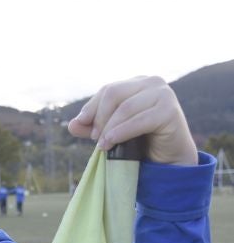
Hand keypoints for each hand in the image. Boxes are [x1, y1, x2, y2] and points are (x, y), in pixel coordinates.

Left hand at [67, 76, 197, 165]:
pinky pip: (138, 120)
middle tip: (94, 139)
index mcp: (138, 83)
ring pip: (125, 107)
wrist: (169, 160)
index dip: (91, 108)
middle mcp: (152, 82)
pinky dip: (121, 132)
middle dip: (99, 117)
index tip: (82, 126)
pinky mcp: (169, 110)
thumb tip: (71, 125)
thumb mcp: (113, 132)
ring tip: (102, 145)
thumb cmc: (142, 143)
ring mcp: (163, 94)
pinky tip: (111, 142)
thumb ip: (92, 126)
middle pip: (113, 93)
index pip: (108, 89)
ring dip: (109, 128)